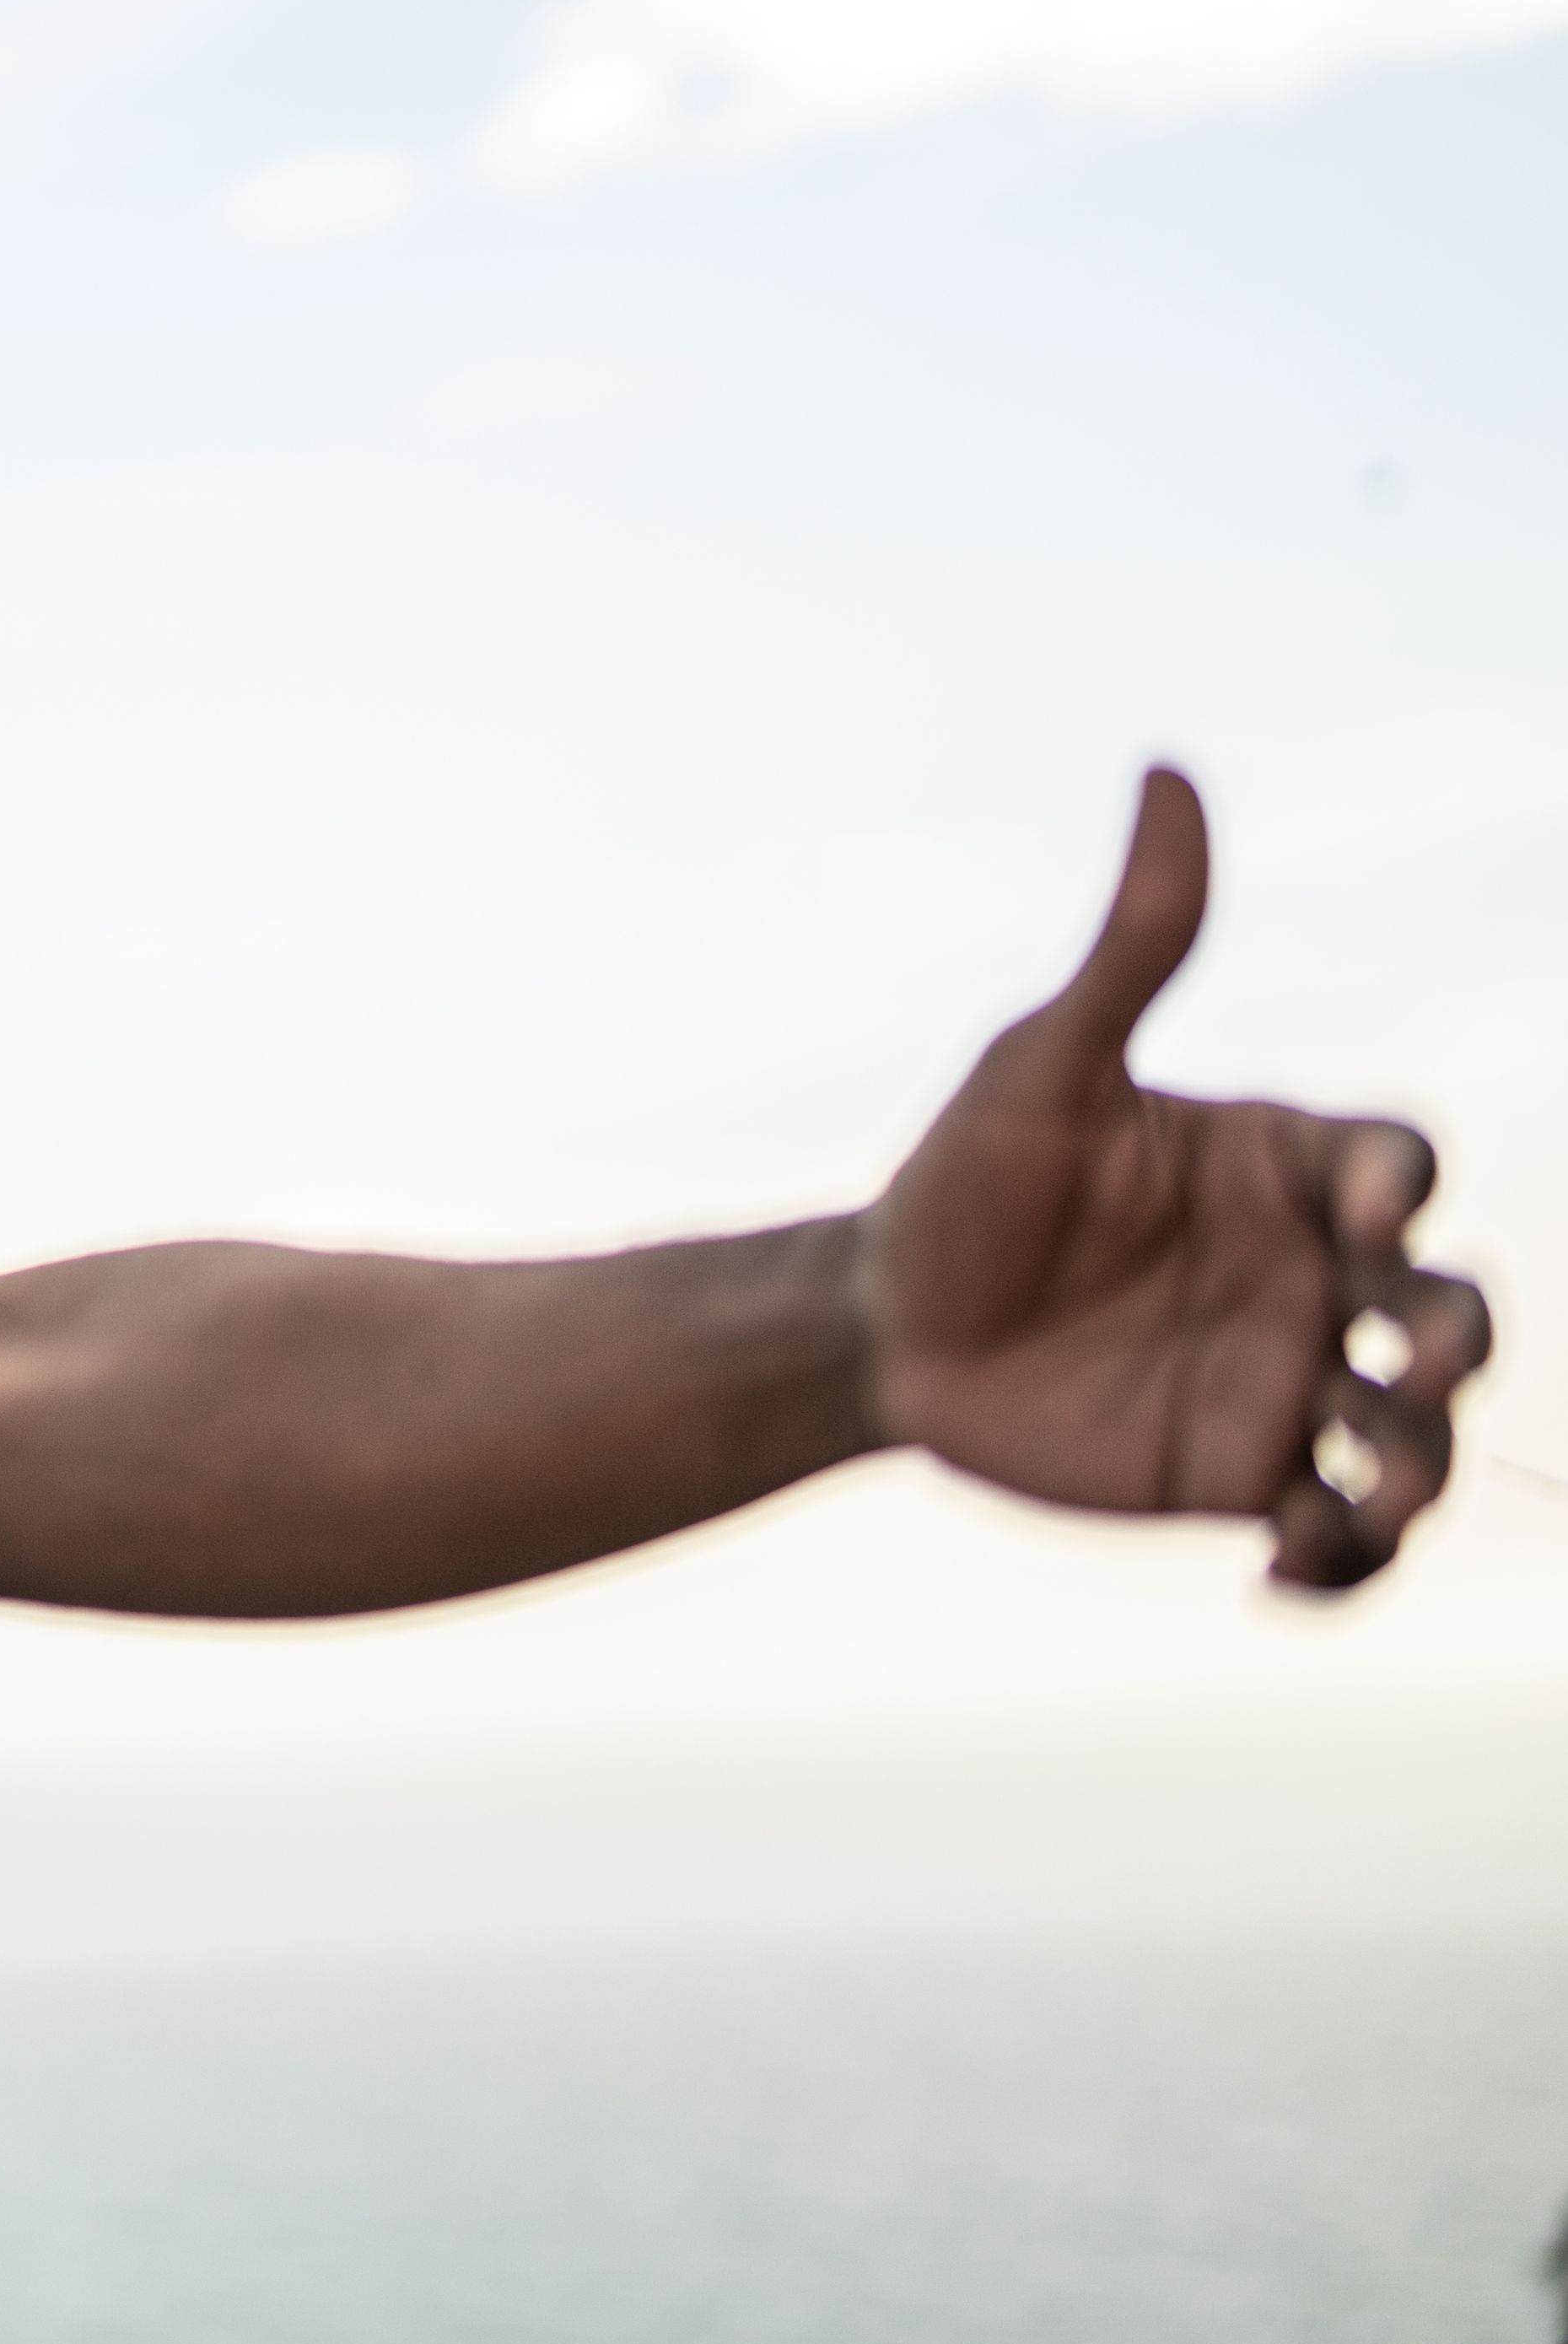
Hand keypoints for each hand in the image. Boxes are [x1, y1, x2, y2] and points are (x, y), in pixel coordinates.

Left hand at [865, 767, 1491, 1588]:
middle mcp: (1313, 1274)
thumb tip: (1169, 771)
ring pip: (1414, 1429)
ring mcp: (1289, 1378)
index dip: (1400, 1185)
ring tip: (1370, 1488)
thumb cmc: (964, 1176)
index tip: (1355, 1211)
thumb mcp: (1040, 1064)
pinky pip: (1337, 1532)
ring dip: (1418, 1464)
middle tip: (1417, 1359)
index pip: (1396, 1161)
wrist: (884, 1318)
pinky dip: (1340, 1562)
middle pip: (1446, 1304)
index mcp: (1287, 1166)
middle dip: (1459, 1337)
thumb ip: (1132, 945)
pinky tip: (1283, 1571)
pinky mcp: (1242, 1474)